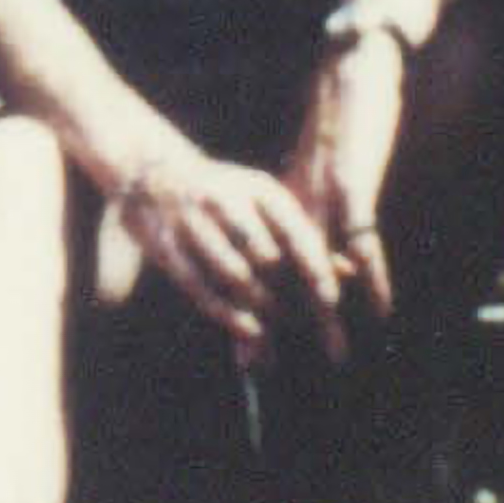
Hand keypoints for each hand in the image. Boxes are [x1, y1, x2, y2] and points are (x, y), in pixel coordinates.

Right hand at [111, 145, 344, 357]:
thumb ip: (303, 235)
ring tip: (274, 331)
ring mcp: (193, 222)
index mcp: (258, 187)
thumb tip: (352, 271)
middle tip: (300, 322)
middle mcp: (225, 200)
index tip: (331, 300)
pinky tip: (249, 333)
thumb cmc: (226, 195)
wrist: (152, 169)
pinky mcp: (166, 246)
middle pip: (267, 259)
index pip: (296, 231)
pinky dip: (228, 316)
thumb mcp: (264, 202)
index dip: (315, 268)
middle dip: (286, 295)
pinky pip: (202, 289)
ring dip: (258, 308)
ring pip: (236, 276)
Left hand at [278, 32, 411, 364]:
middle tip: (256, 363)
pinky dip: (375, 275)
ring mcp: (325, 198)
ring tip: (332, 351)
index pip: (265, 265)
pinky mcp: (353, 186)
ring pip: (318, 265)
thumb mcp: (318, 168)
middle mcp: (297, 206)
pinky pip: (364, 240)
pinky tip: (380, 305)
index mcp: (284, 203)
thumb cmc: (337, 116)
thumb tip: (316, 252)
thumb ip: (311, 208)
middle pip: (283, 274)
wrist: (350, 70)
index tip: (242, 345)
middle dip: (276, 322)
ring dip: (326, 312)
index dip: (256, 305)